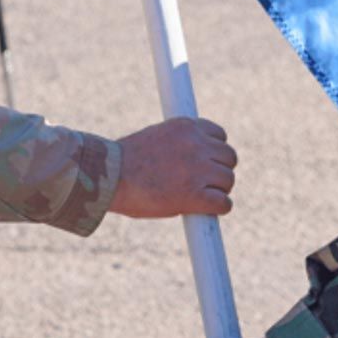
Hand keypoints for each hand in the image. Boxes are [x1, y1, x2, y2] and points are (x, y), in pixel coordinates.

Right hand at [109, 117, 235, 217]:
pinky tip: (207, 210)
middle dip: (219, 170)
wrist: (109, 176)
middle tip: (205, 183)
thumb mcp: (154, 137)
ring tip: (201, 197)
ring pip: (228, 180)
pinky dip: (218, 208)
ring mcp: (197, 169)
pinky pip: (223, 203)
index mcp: (186, 126)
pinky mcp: (194, 195)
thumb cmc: (123, 162)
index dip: (215, 151)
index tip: (207, 163)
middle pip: (229, 157)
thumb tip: (189, 161)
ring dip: (219, 190)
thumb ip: (177, 144)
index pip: (220, 135)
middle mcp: (196, 144)